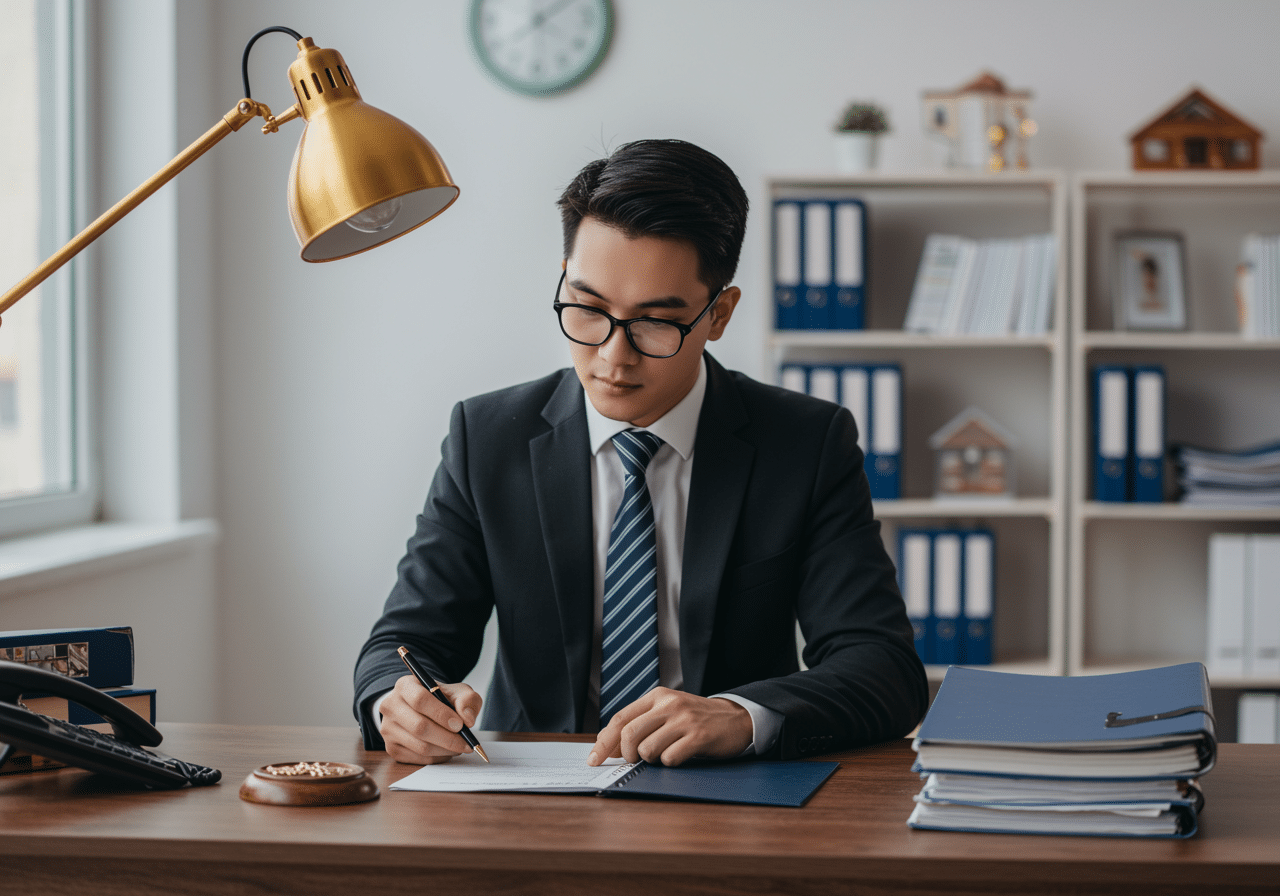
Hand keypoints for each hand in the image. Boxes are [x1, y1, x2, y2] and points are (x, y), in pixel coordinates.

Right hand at [378, 673, 481, 764]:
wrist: (423, 709)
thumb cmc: (440, 699)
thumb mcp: (457, 692)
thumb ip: (467, 700)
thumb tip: (467, 719)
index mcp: (405, 686)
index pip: (420, 700)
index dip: (441, 714)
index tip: (460, 725)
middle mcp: (390, 706)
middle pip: (419, 727)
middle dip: (447, 738)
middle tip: (466, 743)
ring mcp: (388, 729)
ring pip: (420, 746)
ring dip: (445, 750)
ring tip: (460, 746)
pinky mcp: (391, 748)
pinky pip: (417, 758)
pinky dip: (437, 757)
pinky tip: (447, 751)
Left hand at [587, 687, 751, 767]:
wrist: (737, 718)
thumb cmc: (697, 719)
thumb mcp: (668, 712)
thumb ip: (642, 723)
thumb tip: (610, 747)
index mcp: (657, 696)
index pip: (620, 719)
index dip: (604, 741)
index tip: (594, 759)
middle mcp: (669, 704)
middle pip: (629, 734)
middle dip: (626, 755)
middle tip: (634, 762)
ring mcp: (684, 720)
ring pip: (648, 749)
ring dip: (651, 760)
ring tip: (665, 754)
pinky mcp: (699, 736)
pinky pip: (670, 758)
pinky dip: (670, 764)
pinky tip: (680, 756)